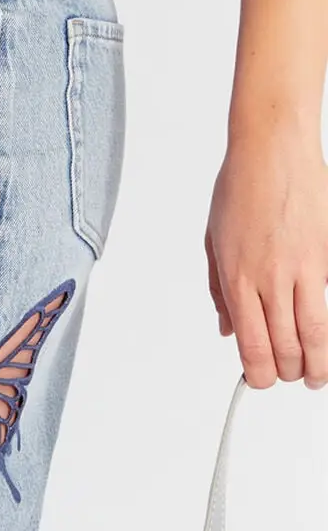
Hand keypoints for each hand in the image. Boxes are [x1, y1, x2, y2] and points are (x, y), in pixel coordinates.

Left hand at [204, 135, 327, 388]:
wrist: (273, 149)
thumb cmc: (241, 187)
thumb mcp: (213, 242)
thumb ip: (219, 291)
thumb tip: (226, 330)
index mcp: (238, 277)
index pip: (252, 345)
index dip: (258, 374)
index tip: (259, 382)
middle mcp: (272, 277)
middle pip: (288, 347)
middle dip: (289, 373)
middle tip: (291, 378)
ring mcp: (307, 267)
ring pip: (318, 332)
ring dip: (318, 362)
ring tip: (316, 375)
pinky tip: (325, 334)